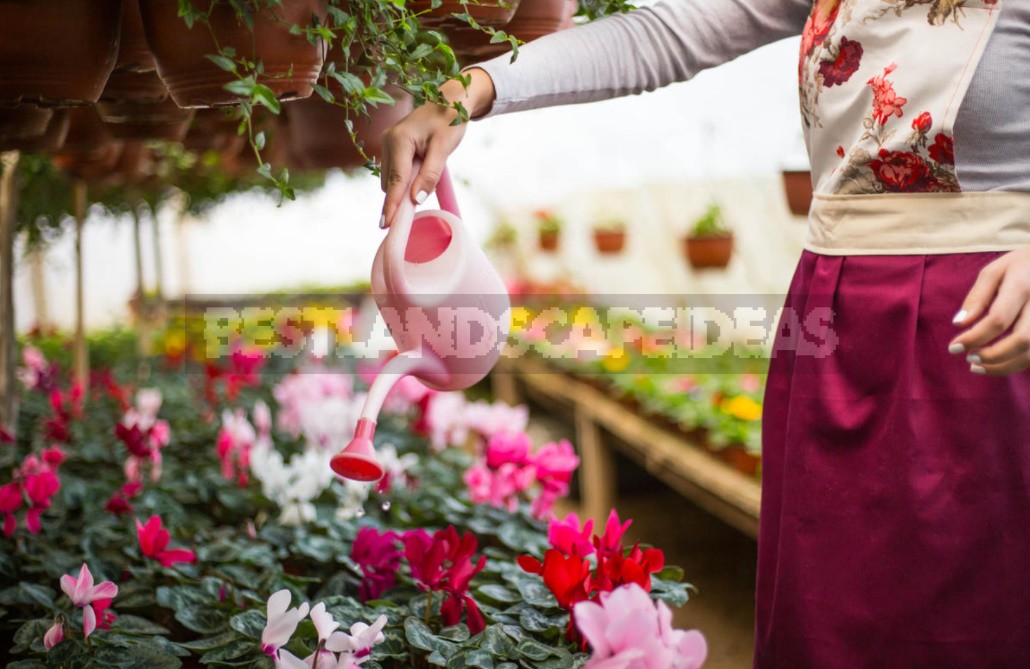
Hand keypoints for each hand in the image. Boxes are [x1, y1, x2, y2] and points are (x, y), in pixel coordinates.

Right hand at [378, 68, 495, 227]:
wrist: (449, 99)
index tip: (386, 225)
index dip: (393, 205)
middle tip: (405, 220)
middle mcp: (388, 141)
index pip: (396, 180)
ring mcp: (388, 144)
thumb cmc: (449, 120)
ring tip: (423, 183)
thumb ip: (430, 174)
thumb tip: (417, 199)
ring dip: (403, 190)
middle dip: (398, 200)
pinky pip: (395, 172)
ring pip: (392, 179)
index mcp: (399, 140)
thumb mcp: (444, 148)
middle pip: (391, 183)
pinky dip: (404, 181)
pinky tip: (418, 178)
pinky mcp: (392, 147)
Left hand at [949, 245, 1029, 374]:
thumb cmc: (1020, 266)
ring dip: (1003, 367)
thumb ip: (977, 298)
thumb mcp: (994, 272)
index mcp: (1023, 285)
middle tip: (968, 358)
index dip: (974, 337)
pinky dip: (1016, 365)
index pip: (998, 319)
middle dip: (992, 356)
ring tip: (977, 366)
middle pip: (1022, 340)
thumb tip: (958, 323)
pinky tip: (996, 364)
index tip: (954, 348)